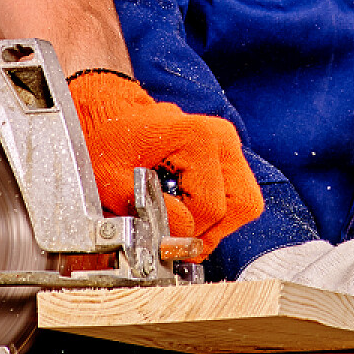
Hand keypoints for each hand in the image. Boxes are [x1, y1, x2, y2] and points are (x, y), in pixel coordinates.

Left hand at [67, 70, 263, 255]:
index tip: (159, 238)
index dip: (185, 233)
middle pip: (241, 206)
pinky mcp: (228, 153)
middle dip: (210, 231)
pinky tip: (188, 210)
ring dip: (217, 223)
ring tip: (183, 224)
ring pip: (245, 203)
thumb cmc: (108, 142)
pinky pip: (238, 195)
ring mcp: (228, 143)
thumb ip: (146, 212)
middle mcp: (222, 137)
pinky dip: (218, 212)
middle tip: (178, 238)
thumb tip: (180, 237)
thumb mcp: (112, 182)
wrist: (109, 116)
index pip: (210, 208)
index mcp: (198, 138)